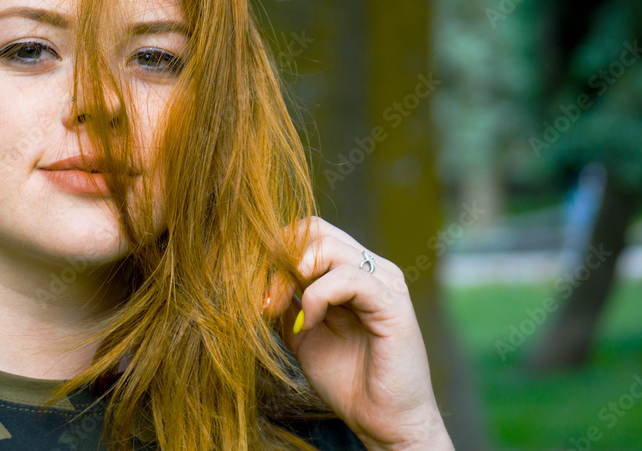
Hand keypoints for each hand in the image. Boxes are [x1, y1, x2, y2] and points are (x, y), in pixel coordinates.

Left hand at [263, 217, 453, 449]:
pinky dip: (318, 295)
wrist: (384, 421)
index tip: (258, 287)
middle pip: (316, 230)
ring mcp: (385, 282)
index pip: (310, 233)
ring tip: (283, 310)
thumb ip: (286, 302)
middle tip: (268, 297)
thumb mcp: (301, 333)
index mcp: (351, 271)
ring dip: (293, 276)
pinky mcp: (393, 303)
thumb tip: (259, 278)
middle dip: (280, 258)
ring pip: (329, 246)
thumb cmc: (348, 379)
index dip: (276, 251)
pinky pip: (348, 277)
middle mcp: (371, 268)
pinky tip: (309, 321)